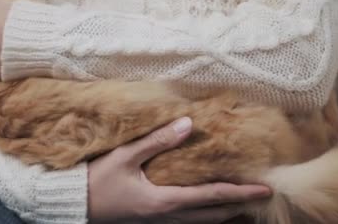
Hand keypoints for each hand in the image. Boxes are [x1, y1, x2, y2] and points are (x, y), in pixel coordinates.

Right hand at [88, 117, 271, 222]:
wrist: (73, 204)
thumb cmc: (97, 180)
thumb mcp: (125, 157)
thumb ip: (157, 141)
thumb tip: (187, 124)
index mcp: (163, 201)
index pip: (212, 198)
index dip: (240, 193)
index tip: (264, 189)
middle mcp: (166, 216)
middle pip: (213, 216)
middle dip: (239, 206)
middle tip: (261, 196)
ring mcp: (159, 222)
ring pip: (201, 222)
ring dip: (224, 212)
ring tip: (241, 202)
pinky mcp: (151, 221)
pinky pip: (187, 222)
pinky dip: (205, 215)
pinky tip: (206, 208)